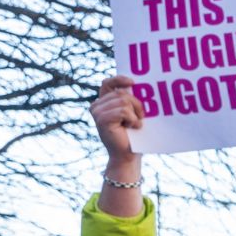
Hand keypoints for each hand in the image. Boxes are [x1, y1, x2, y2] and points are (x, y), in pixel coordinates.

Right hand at [92, 76, 144, 217]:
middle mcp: (97, 105)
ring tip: (134, 125)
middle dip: (136, 104)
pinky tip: (132, 127)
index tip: (133, 82)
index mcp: (103, 102)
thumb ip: (129, 99)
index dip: (119, 79)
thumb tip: (138, 84)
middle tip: (139, 119)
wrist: (128, 155)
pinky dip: (132, 119)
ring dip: (135, 114)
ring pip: (124, 101)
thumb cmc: (133, 135)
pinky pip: (123, 111)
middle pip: (121, 93)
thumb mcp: (132, 113)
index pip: (108, 83)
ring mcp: (97, 112)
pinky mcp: (102, 120)